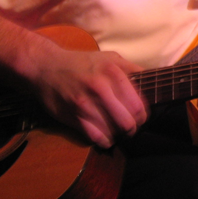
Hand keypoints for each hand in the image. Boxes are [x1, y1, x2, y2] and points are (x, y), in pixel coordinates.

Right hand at [29, 46, 147, 148]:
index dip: (143, 116)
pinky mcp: (73, 117)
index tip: (140, 117)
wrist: (46, 66)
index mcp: (113, 73)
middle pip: (128, 122)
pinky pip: (96, 138)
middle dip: (132, 128)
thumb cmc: (82, 63)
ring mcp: (85, 104)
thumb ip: (131, 69)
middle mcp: (100, 88)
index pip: (138, 105)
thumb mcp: (110, 58)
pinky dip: (104, 141)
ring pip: (113, 132)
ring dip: (118, 135)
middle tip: (130, 127)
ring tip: (117, 130)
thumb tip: (151, 81)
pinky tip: (105, 135)